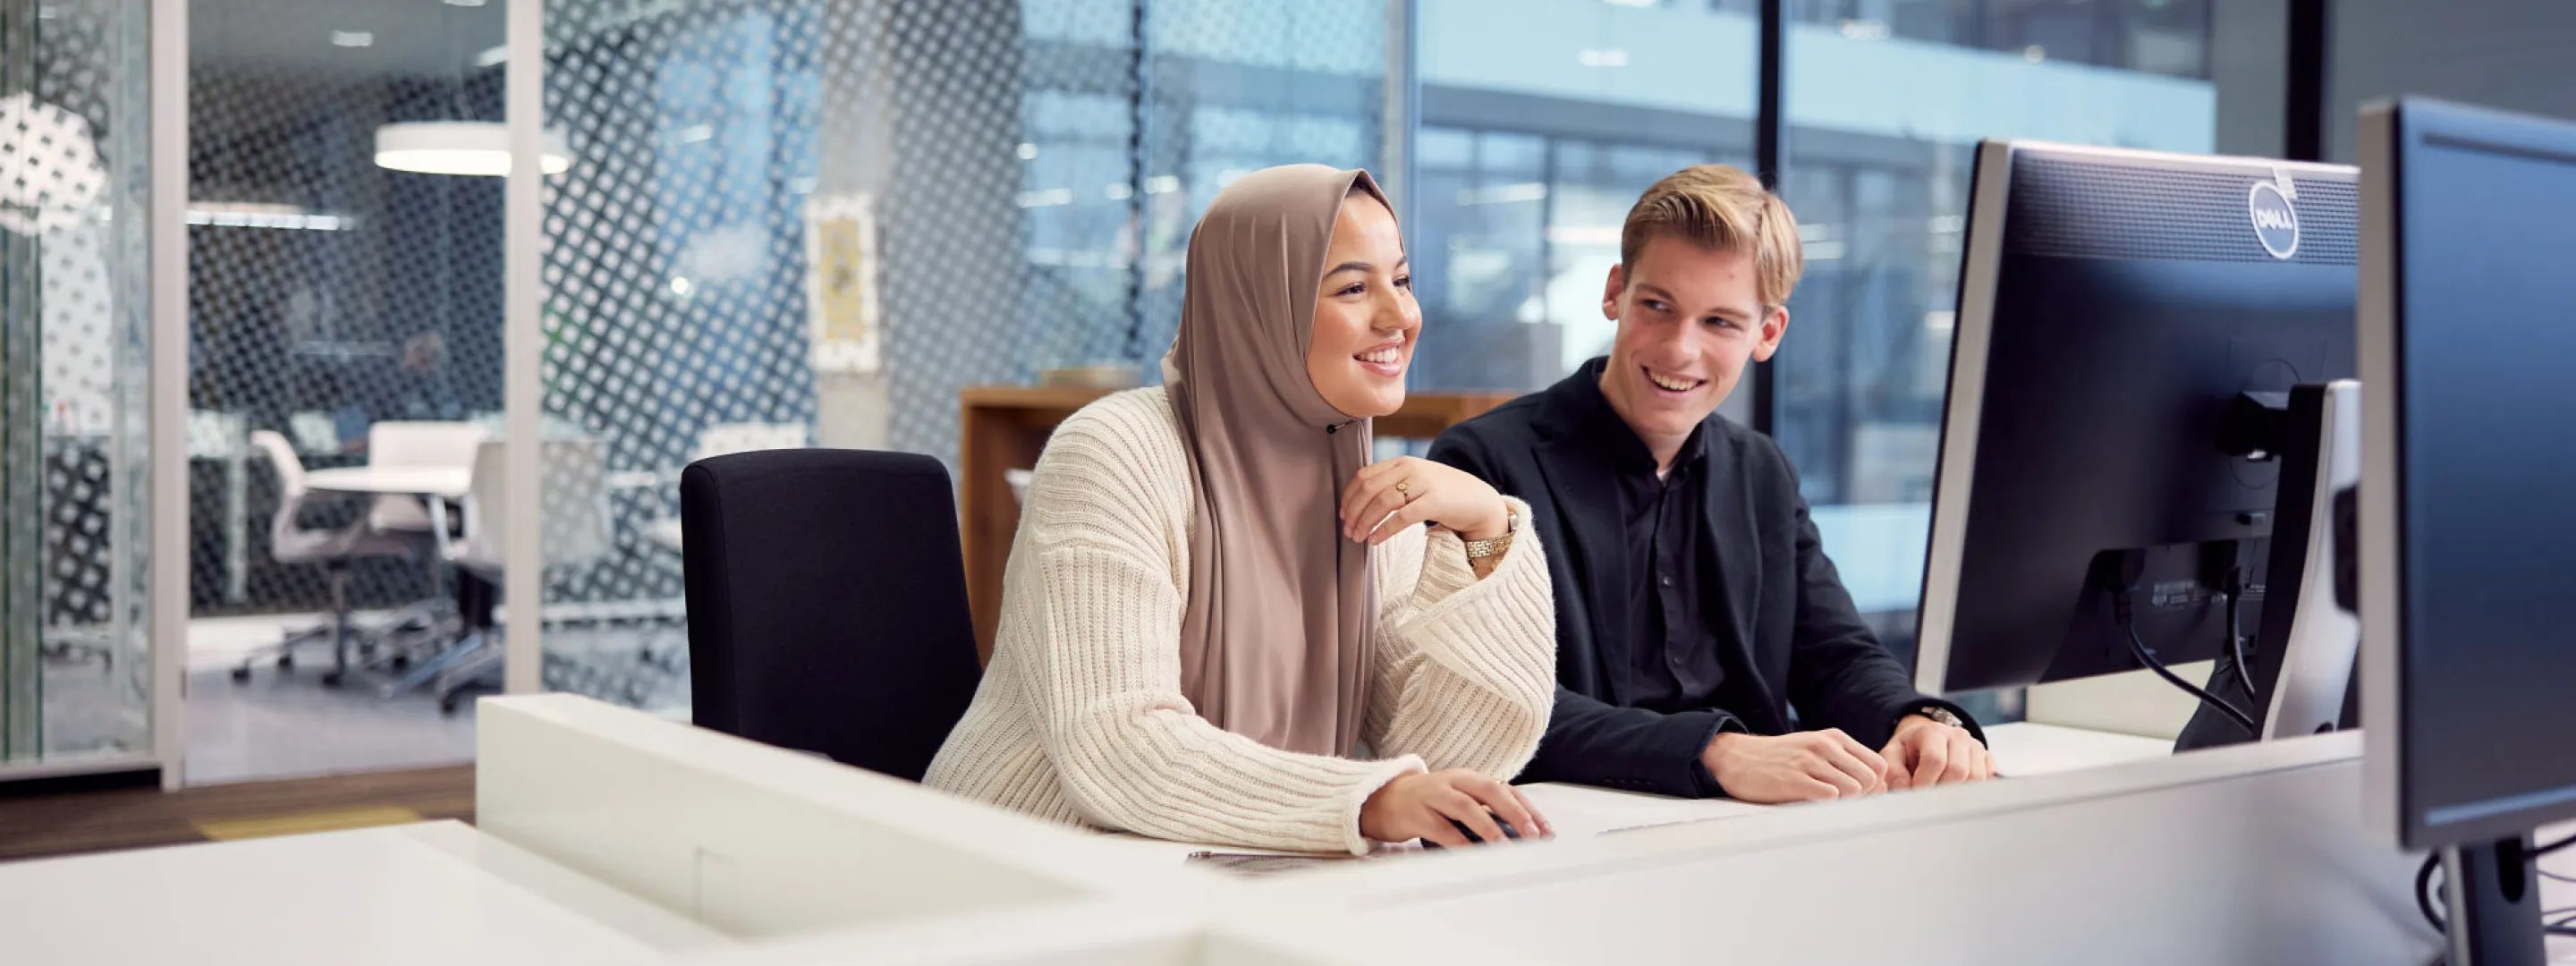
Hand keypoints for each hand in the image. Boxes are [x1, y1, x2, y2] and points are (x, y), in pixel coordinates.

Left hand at [1340, 456, 1508, 544]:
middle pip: (1369, 489)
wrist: (1480, 501)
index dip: (1349, 496)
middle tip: (1348, 531)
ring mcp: (1424, 483)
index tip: (1343, 514)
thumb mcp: (1416, 481)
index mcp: (1402, 462)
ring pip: (1382, 502)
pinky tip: (1375, 540)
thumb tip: (1359, 503)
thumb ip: (1392, 483)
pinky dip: (1384, 530)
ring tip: (1358, 538)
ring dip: (1365, 522)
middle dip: (1353, 512)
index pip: (1365, 475)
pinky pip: (1402, 517)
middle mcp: (1411, 468)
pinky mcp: (1436, 501)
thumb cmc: (1443, 494)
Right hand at [1359, 769, 1553, 846]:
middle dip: (1515, 813)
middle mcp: (1452, 781)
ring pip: (1465, 807)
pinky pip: (1440, 829)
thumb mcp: (1456, 799)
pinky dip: (1458, 842)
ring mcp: (1432, 796)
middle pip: (1490, 791)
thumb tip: (1518, 837)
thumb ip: (1483, 812)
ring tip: (1505, 847)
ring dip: (1489, 828)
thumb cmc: (1426, 803)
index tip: (1546, 831)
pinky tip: (1471, 855)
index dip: (1528, 808)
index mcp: (1467, 778)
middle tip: (1533, 836)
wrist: (1380, 799)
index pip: (1505, 789)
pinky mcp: (1415, 814)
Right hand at [1700, 729, 1889, 803]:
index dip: (1875, 787)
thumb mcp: (1815, 750)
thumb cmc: (1781, 760)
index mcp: (1834, 738)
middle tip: (1842, 806)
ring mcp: (1809, 761)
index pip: (1878, 766)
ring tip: (1825, 806)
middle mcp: (1825, 745)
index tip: (1858, 797)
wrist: (1736, 758)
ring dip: (1845, 804)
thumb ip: (1845, 764)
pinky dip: (1827, 807)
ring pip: (1854, 790)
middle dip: (1864, 798)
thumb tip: (1880, 789)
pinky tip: (1811, 805)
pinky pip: (1830, 798)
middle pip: (1871, 780)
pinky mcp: (1793, 779)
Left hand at [1879, 714, 1994, 789]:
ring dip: (1959, 794)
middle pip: (1958, 771)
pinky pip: (1988, 780)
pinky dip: (1974, 792)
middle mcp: (1959, 736)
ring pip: (1976, 778)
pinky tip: (1957, 794)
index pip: (1935, 760)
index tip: (1915, 796)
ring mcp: (1976, 747)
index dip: (1925, 783)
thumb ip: (1893, 771)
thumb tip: (1904, 790)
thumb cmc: (1908, 750)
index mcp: (1933, 732)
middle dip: (1942, 791)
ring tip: (1941, 798)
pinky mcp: (1987, 759)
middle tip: (1929, 802)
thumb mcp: (1892, 755)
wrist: (1925, 740)